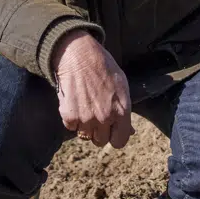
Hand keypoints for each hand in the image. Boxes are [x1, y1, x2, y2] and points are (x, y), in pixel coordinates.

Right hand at [52, 31, 133, 148]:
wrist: (79, 56)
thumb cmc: (103, 68)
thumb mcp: (122, 87)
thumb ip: (124, 112)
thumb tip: (129, 132)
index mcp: (122, 111)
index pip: (120, 142)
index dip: (115, 136)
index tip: (111, 130)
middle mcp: (105, 118)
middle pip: (101, 141)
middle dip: (99, 131)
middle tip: (96, 115)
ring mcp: (87, 118)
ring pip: (85, 136)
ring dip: (85, 126)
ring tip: (86, 106)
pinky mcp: (69, 116)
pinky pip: (71, 127)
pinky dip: (72, 118)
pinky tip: (76, 102)